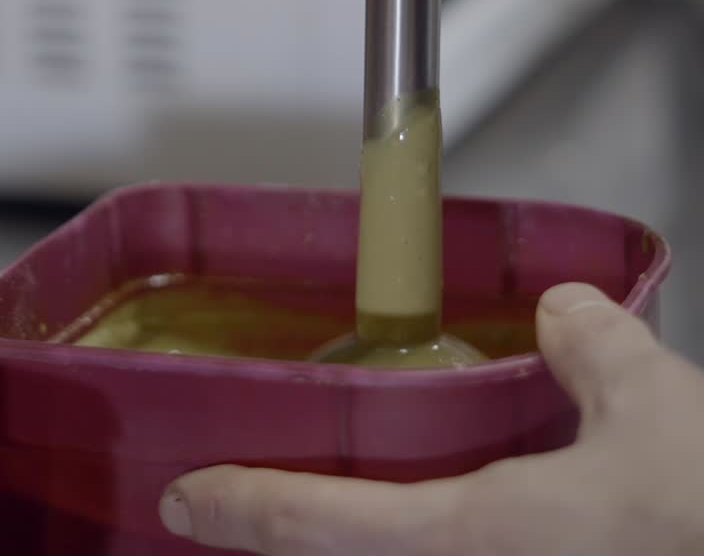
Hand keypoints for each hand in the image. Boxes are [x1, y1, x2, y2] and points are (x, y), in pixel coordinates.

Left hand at [159, 283, 703, 552]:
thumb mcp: (654, 409)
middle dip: (290, 532)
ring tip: (337, 494)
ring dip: (360, 534)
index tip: (189, 495)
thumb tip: (560, 310)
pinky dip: (425, 535)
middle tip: (238, 494)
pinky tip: (452, 506)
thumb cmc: (702, 516)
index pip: (330, 524)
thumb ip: (594, 347)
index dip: (248, 507)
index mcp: (483, 537)